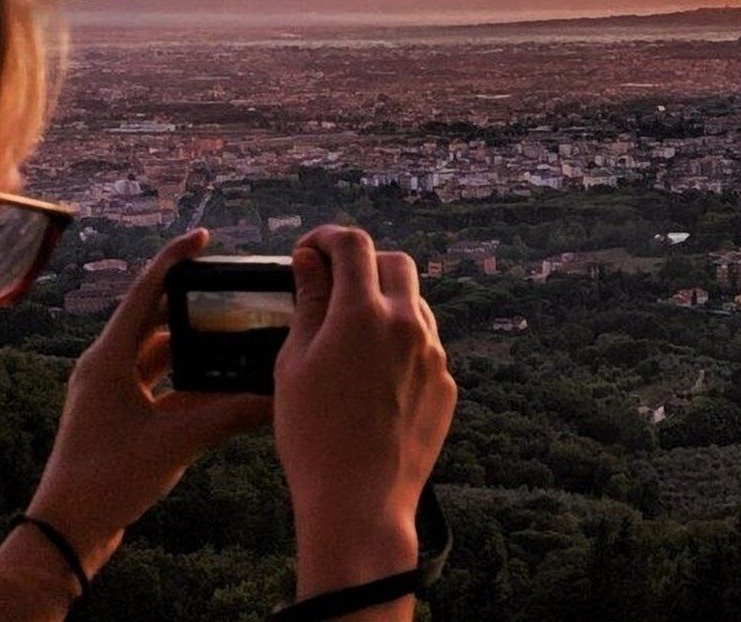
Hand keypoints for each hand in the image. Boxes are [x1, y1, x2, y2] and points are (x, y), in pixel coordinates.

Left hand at [26, 229, 272, 574]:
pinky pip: (159, 386)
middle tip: (227, 288)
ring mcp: (111, 392)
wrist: (69, 530)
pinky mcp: (120, 416)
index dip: (175, 261)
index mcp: (108, 358)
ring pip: (158, 354)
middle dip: (190, 304)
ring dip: (192, 345)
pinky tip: (220, 385)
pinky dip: (187, 382)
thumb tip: (275, 395)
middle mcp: (106, 366)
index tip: (203, 238)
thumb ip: (228, 414)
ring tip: (231, 333)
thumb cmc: (108, 479)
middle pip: (154, 320)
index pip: (145, 292)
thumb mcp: (176, 441)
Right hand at [275, 225, 456, 602]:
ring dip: (385, 303)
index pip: (353, 243)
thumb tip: (310, 262)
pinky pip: (425, 345)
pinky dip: (401, 341)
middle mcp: (407, 324)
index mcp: (363, 312)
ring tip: (351, 335)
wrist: (360, 503)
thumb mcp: (294, 363)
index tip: (308, 251)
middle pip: (395, 263)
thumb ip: (307, 303)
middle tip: (332, 285)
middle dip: (363, 263)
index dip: (326, 237)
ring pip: (415, 303)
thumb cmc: (313, 435)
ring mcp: (433, 355)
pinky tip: (372, 374)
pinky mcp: (446, 385)